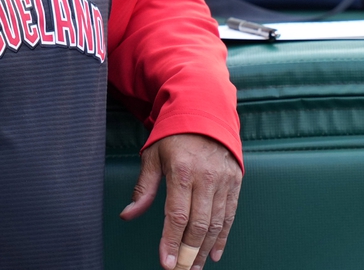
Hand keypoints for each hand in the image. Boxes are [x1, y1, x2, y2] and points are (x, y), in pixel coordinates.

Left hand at [120, 133, 241, 269]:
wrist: (205, 110)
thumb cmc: (174, 133)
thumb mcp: (153, 155)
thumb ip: (143, 188)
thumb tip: (128, 214)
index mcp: (182, 170)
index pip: (176, 215)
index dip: (171, 242)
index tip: (166, 263)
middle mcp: (206, 177)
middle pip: (199, 225)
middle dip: (188, 253)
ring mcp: (223, 180)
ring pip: (215, 224)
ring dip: (204, 250)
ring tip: (195, 267)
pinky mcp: (235, 181)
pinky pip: (230, 215)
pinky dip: (223, 237)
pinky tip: (214, 253)